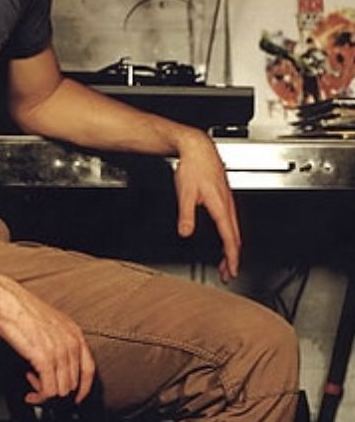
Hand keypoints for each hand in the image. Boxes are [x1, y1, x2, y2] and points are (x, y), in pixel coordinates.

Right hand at [0, 284, 95, 404]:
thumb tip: (57, 366)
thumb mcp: (50, 324)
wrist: (7, 301)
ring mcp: (60, 351)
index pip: (89, 370)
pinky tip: (31, 392)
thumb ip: (59, 343)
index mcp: (75, 334)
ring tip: (32, 383)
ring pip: (62, 391)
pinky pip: (49, 391)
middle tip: (39, 384)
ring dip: (45, 393)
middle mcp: (71, 343)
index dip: (83, 389)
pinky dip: (39, 397)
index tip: (76, 398)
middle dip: (56, 390)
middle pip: (73, 384)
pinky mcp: (44, 359)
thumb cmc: (22, 309)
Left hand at [173, 130, 240, 282]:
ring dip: (231, 248)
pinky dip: (230, 236)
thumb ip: (186, 215)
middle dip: (233, 258)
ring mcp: (228, 201)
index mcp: (221, 206)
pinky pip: (231, 222)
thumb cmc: (193, 166)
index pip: (230, 238)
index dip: (232, 257)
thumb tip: (185, 232)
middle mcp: (228, 204)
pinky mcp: (224, 198)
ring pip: (235, 230)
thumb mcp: (185, 193)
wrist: (198, 148)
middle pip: (235, 238)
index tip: (232, 270)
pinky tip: (224, 239)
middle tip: (229, 274)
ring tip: (226, 263)